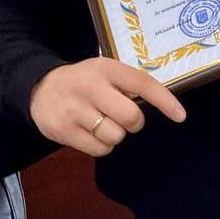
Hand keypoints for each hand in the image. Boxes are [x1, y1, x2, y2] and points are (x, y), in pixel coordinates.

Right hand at [29, 56, 185, 156]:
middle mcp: (91, 87)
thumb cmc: (83, 81)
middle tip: (124, 118)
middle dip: (134, 123)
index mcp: (106, 69)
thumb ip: (127, 84)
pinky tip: (91, 132)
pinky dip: (101, 146)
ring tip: (101, 122)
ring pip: (115, 136)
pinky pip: (99, 150)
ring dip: (115, 135)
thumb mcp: (104, 71)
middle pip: (131, 117)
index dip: (165, 100)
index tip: (180, 116)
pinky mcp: (64, 131)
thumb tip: (161, 103)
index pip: (143, 84)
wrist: (39, 88)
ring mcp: (76, 110)